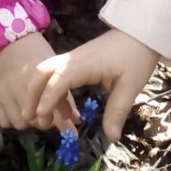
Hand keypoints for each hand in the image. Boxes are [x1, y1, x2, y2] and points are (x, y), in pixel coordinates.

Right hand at [0, 32, 77, 132]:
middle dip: (41, 120)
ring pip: (17, 124)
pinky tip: (17, 109)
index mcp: (37, 79)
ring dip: (26, 121)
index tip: (57, 118)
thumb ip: (65, 101)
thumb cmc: (38, 57)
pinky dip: (11, 119)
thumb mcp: (55, 74)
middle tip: (44, 113)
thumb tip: (75, 126)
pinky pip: (3, 121)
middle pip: (33, 121)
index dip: (54, 120)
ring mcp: (2, 90)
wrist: (12, 41)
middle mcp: (17, 85)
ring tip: (30, 110)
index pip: (47, 112)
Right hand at [34, 28, 158, 142]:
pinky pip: (56, 75)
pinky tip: (63, 111)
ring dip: (39, 94)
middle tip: (31, 119)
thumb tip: (112, 138)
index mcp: (84, 64)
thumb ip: (118, 111)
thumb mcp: (131, 86)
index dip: (48, 97)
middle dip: (32, 95)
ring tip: (45, 121)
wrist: (139, 32)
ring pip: (45, 73)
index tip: (41, 116)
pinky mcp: (74, 62)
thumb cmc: (136, 57)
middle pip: (42, 72)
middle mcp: (72, 59)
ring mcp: (72, 59)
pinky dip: (52, 93)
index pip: (59, 79)